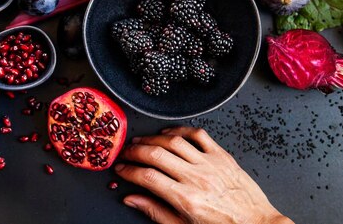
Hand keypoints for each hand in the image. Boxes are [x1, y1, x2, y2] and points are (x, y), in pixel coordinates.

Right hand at [115, 127, 293, 223]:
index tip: (121, 169)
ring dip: (153, 138)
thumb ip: (156, 211)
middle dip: (135, 151)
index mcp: (186, 199)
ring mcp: (210, 164)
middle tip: (126, 152)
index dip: (128, 170)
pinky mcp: (222, 156)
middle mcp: (197, 178)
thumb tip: (132, 199)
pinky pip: (198, 135)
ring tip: (142, 141)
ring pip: (174, 141)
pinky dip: (181, 131)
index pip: (147, 177)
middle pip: (156, 155)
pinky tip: (170, 134)